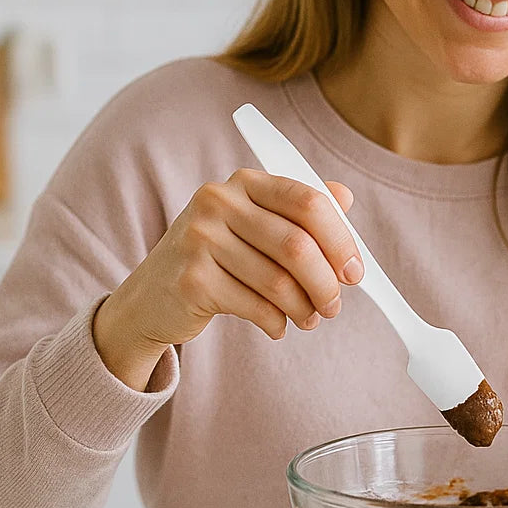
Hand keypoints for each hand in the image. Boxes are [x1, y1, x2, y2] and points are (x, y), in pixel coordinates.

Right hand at [93, 169, 362, 389]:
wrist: (152, 297)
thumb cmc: (219, 257)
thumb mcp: (256, 224)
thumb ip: (299, 209)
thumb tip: (346, 196)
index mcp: (245, 182)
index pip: (309, 202)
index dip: (340, 240)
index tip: (355, 272)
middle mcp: (219, 202)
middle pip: (297, 245)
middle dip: (326, 283)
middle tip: (335, 306)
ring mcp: (199, 239)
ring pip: (278, 281)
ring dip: (304, 308)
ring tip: (311, 319)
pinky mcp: (191, 280)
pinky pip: (255, 306)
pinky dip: (276, 322)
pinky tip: (278, 326)